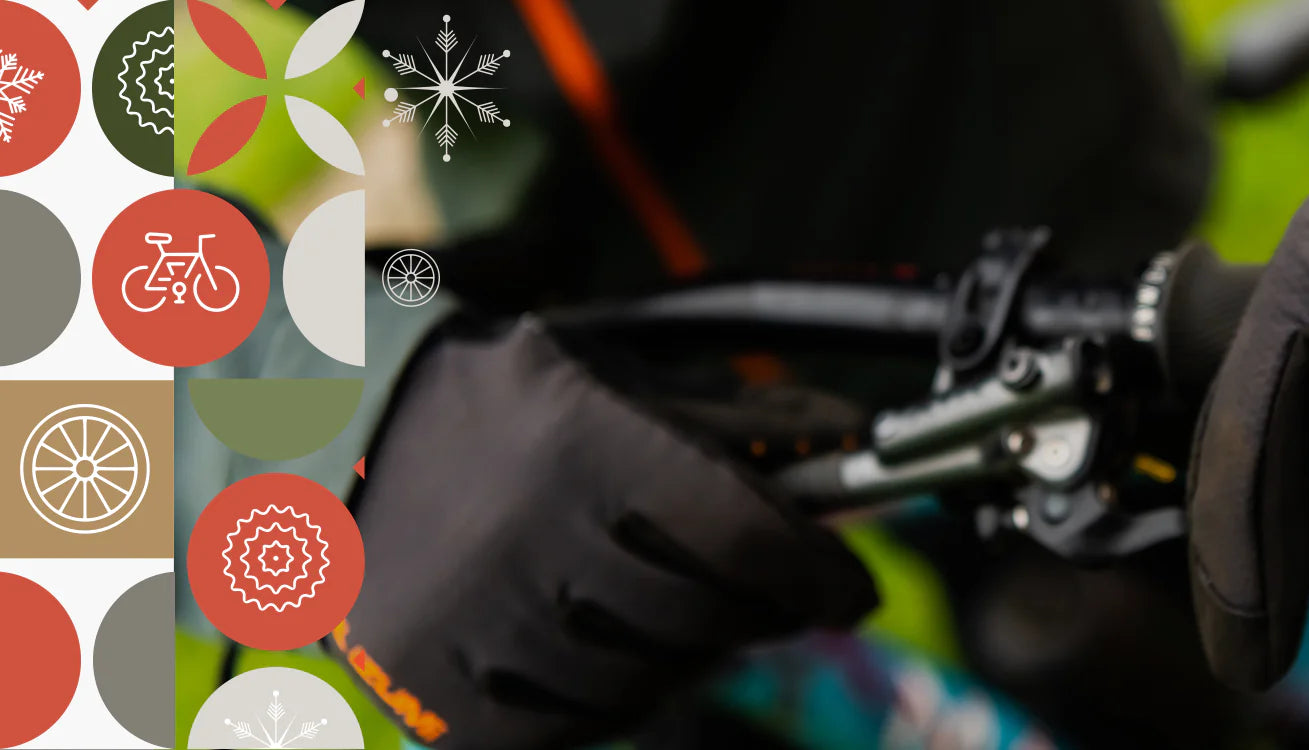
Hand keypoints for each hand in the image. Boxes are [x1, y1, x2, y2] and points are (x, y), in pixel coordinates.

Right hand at [333, 317, 875, 747]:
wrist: (332, 443)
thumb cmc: (503, 406)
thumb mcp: (614, 382)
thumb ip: (733, 417)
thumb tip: (852, 437)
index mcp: (581, 440)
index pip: (744, 533)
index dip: (817, 572)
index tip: (849, 592)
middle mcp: (528, 533)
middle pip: (708, 613)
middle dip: (766, 610)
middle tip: (781, 597)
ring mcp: (477, 622)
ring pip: (649, 682)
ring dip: (694, 655)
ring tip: (692, 617)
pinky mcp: (435, 692)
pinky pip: (572, 729)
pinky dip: (616, 699)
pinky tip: (619, 651)